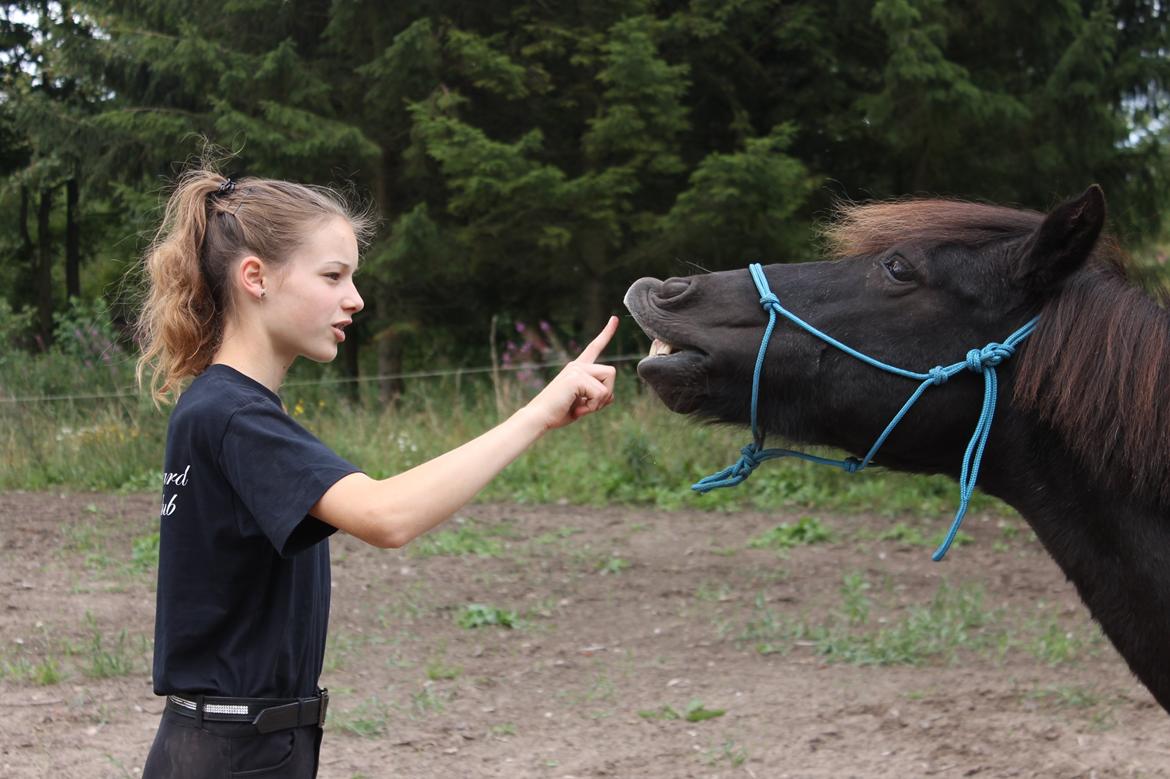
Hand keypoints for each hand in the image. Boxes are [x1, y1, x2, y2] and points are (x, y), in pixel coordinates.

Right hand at [524, 316, 618, 430]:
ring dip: (599, 402)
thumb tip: (610, 395)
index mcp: (578, 368)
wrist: (538, 417)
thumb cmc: (557, 413)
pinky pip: (600, 394)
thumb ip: (596, 396)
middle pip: (612, 373)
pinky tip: (576, 408)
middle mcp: (577, 365)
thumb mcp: (582, 403)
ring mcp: (576, 369)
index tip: (614, 319)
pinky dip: (592, 407)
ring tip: (579, 406)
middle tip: (587, 405)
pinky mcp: (576, 377)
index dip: (606, 333)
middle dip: (606, 394)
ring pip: (608, 384)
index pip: (594, 347)